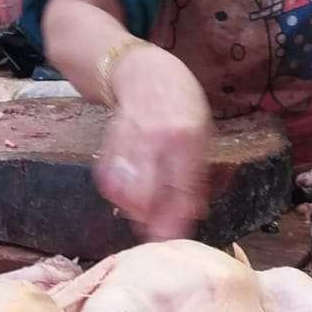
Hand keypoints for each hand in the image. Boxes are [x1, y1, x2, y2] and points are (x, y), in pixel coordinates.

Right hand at [94, 44, 212, 240]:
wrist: (141, 70)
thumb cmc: (180, 102)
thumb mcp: (202, 131)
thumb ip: (197, 173)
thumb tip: (193, 214)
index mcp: (187, 137)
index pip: (182, 189)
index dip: (176, 220)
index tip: (173, 240)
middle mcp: (156, 139)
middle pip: (147, 197)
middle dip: (150, 221)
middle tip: (156, 230)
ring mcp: (129, 140)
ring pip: (124, 192)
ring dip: (133, 210)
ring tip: (144, 212)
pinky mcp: (108, 142)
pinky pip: (108, 181)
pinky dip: (118, 194)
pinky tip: (129, 194)